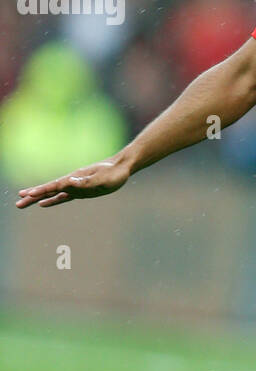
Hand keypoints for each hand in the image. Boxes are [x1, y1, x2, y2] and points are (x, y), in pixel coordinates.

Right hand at [15, 156, 131, 208]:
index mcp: (76, 178)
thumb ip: (87, 181)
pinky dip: (52, 200)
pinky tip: (44, 204)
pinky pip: (62, 197)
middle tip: (18, 204)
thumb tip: (69, 181)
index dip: (41, 191)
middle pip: (49, 190)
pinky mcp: (80, 191)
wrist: (122, 166)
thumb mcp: (103, 178)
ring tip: (23, 202)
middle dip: (33, 197)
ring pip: (52, 194)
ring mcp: (75, 187)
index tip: (28, 195)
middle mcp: (72, 182)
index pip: (55, 186)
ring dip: (38, 198)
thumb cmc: (114, 173)